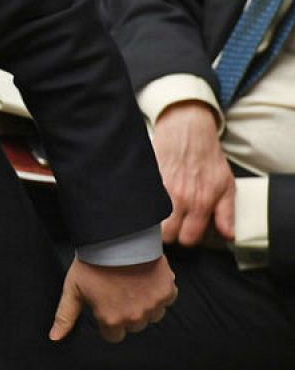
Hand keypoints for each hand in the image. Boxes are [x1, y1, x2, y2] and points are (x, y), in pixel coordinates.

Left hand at [49, 256, 175, 342]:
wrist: (116, 239)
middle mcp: (134, 317)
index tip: (105, 304)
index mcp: (111, 320)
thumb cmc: (91, 263)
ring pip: (152, 314)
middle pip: (133, 325)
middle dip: (127, 312)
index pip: (113, 335)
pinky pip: (166, 299)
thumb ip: (65, 316)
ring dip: (145, 303)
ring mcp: (153, 305)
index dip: (108, 320)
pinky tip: (146, 277)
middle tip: (118, 290)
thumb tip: (55, 338)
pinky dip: (159, 291)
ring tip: (132, 283)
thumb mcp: (72, 289)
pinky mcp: (167, 292)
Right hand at [152, 100, 234, 244]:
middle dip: (170, 233)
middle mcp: (179, 199)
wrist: (188, 131)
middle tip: (173, 223)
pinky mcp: (146, 181)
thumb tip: (228, 236)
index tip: (187, 229)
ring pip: (150, 223)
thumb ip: (227, 214)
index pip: (189, 239)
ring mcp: (160, 190)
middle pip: (167, 236)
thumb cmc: (208, 157)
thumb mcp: (226, 185)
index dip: (188, 236)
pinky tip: (149, 202)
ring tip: (160, 215)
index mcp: (201, 203)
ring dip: (154, 223)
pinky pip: (140, 204)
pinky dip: (143, 207)